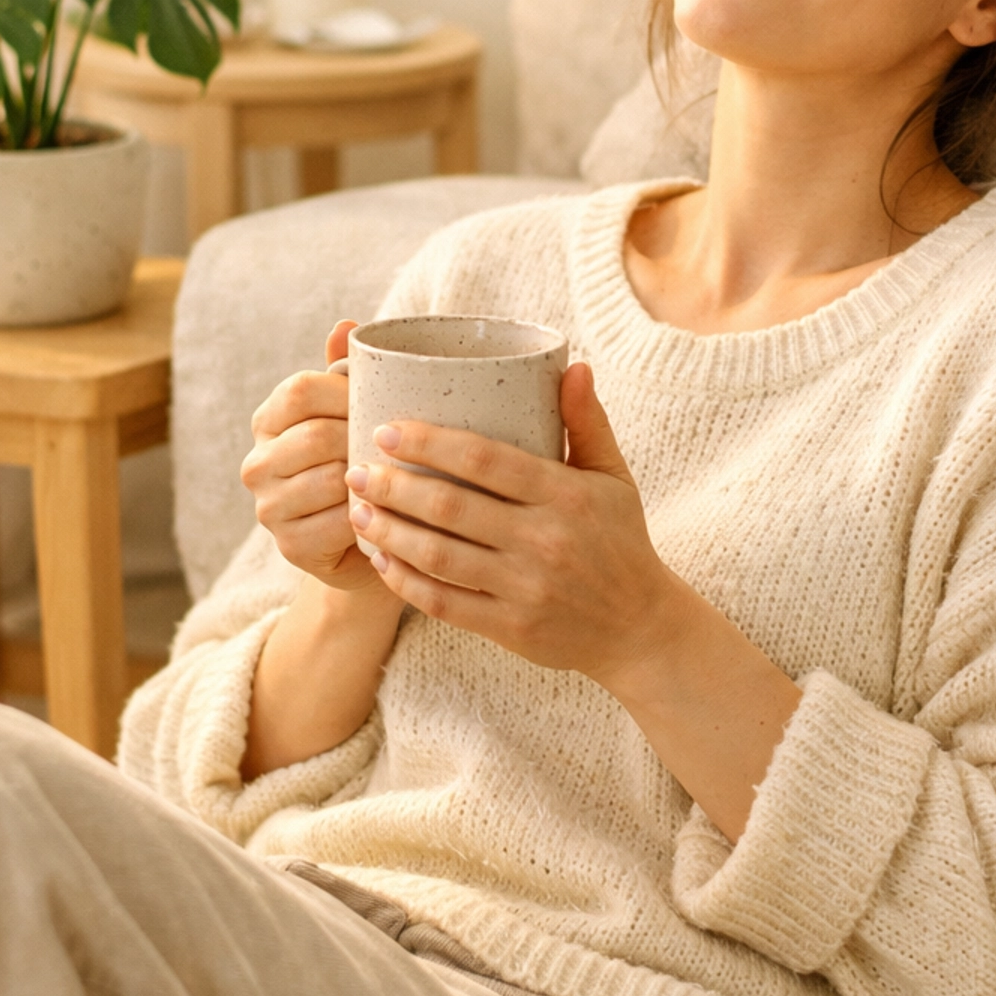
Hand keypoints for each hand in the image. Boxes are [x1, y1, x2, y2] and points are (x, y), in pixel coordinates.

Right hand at [241, 321, 384, 592]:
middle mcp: (257, 463)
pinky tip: (386, 510)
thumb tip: (345, 325)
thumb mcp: (353, 414)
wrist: (363, 539)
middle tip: (397, 445)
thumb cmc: (359, 462)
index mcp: (268, 420)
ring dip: (369, 479)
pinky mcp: (289, 546)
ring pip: (329, 479)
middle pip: (316, 435)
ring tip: (395, 476)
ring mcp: (268, 507)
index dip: (347, 393)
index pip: (300, 390)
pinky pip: (338, 522)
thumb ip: (346, 372)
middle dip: (363, 438)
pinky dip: (369, 516)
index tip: (382, 401)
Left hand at [344, 362, 686, 685]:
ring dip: (389, 532)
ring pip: (439, 556)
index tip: (387, 431)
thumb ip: (587, 422)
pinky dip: (406, 582)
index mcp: (566, 495)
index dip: (429, 444)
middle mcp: (544, 541)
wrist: (640, 629)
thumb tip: (572, 365)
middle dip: (393, 486)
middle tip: (356, 468)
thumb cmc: (621, 542)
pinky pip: (445, 603)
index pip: (484, 460)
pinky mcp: (512, 629)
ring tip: (357, 511)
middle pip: (450, 507)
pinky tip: (381, 561)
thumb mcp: (614, 478)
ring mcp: (525, 588)